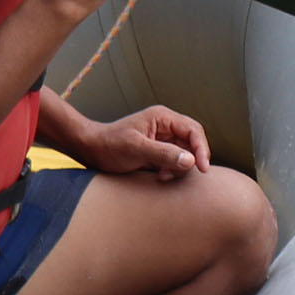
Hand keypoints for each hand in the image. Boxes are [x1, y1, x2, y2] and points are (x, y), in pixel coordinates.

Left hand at [73, 105, 209, 180]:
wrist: (91, 150)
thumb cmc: (110, 145)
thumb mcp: (136, 149)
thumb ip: (164, 154)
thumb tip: (191, 161)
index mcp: (163, 117)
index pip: (193, 130)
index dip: (201, 148)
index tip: (203, 168)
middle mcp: (165, 126)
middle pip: (192, 142)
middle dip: (190, 160)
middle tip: (177, 175)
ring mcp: (162, 139)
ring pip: (185, 154)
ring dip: (178, 168)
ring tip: (162, 176)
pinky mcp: (157, 152)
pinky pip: (174, 161)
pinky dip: (171, 171)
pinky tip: (159, 176)